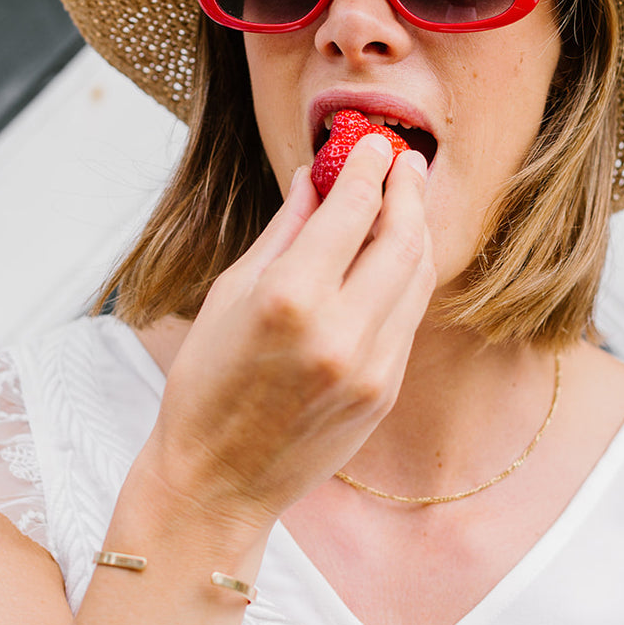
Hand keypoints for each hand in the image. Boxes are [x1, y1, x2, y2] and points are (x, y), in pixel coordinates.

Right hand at [139, 136, 435, 534]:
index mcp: (290, 298)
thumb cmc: (206, 383)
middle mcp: (340, 331)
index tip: (375, 142)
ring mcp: (371, 367)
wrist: (218, 481)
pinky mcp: (386, 391)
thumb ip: (285, 230)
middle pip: (401, 238)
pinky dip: (406, 277)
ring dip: (416, 230)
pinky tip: (395, 255)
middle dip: (408, 190)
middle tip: (405, 159)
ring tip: (407, 198)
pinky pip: (408, 317)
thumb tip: (316, 177)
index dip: (370, 168)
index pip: (353, 211)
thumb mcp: (232, 292)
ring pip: (417, 277)